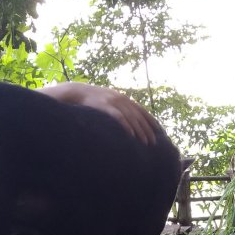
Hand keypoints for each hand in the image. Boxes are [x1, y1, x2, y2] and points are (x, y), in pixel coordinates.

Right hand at [39, 82, 157, 144]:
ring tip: (145, 142)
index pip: (141, 110)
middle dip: (147, 129)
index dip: (150, 120)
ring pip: (131, 118)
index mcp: (123, 98)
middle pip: (138, 116)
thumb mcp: (106, 102)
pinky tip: (131, 135)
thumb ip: (116, 109)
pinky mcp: (105, 106)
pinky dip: (126, 126)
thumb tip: (124, 121)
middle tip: (153, 142)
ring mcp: (113, 102)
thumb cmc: (91, 101)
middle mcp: (121, 99)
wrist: (76, 92)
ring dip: (140, 130)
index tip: (158, 130)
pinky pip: (119, 117)